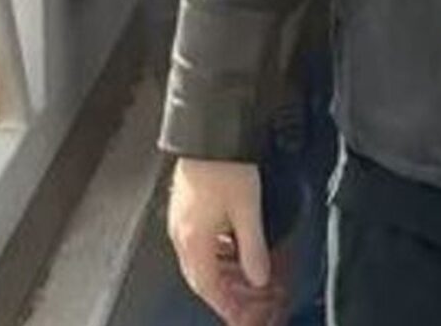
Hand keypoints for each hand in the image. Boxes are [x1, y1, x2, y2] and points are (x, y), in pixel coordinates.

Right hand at [169, 158, 281, 324]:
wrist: (210, 133)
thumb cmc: (225, 166)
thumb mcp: (247, 211)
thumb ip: (253, 248)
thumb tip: (259, 276)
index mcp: (193, 239)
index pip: (207, 285)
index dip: (223, 303)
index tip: (237, 314)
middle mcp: (181, 233)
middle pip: (199, 275)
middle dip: (220, 293)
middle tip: (240, 303)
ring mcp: (181, 219)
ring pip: (198, 259)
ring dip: (218, 272)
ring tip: (241, 278)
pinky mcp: (185, 205)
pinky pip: (198, 241)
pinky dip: (215, 252)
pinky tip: (231, 248)